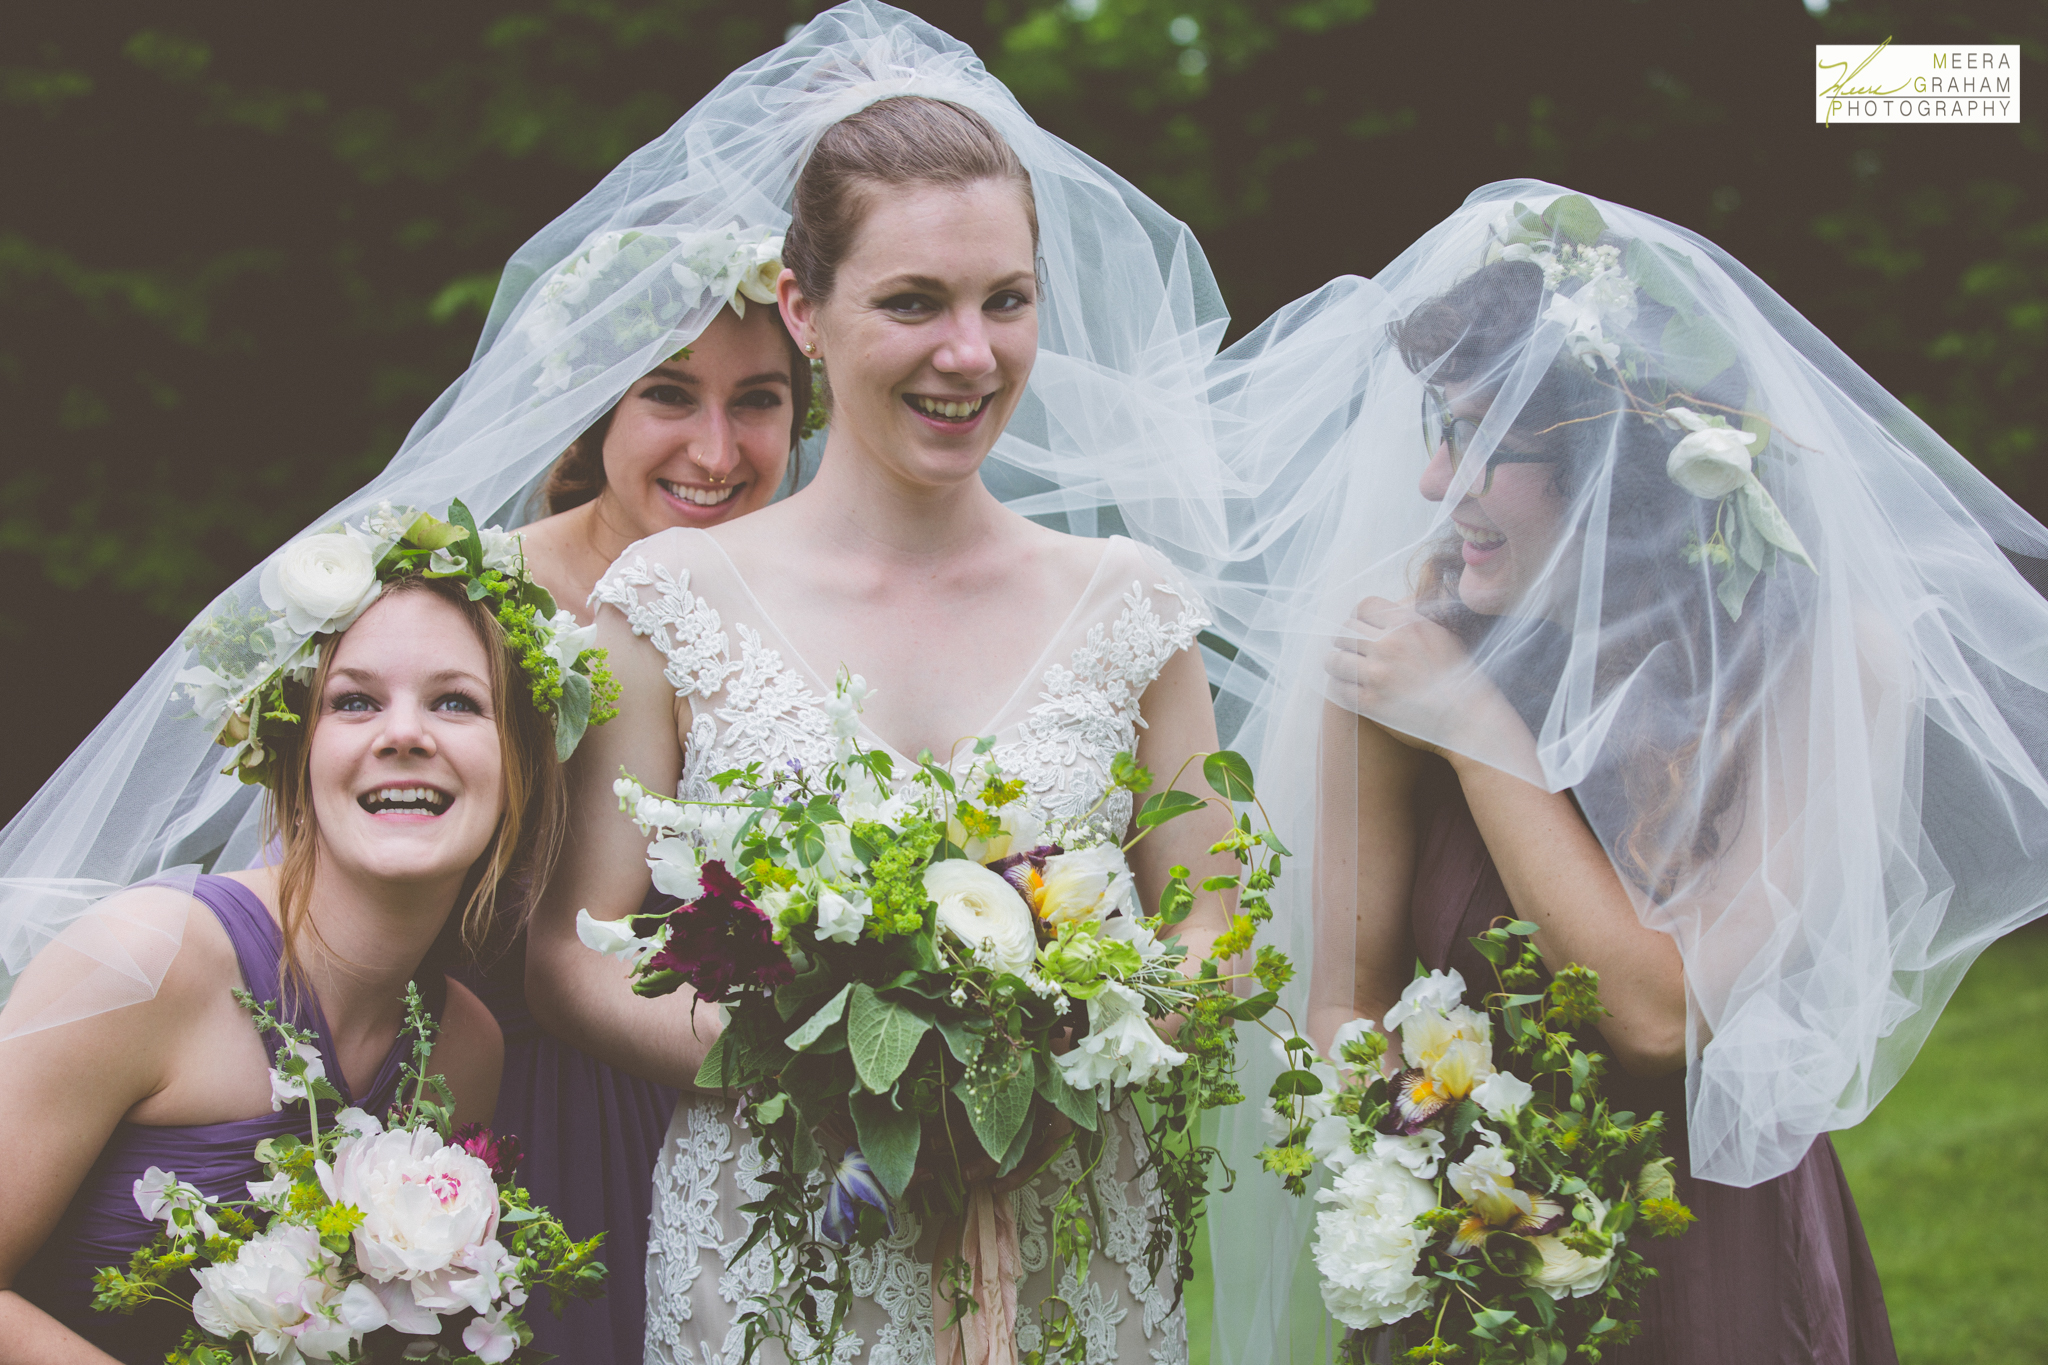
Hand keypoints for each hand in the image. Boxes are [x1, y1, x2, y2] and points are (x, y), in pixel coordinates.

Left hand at [1323, 597, 1489, 753]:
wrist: (1468, 718)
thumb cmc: (1457, 676)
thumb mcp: (1439, 634)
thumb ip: (1409, 621)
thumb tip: (1383, 613)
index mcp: (1407, 623)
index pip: (1363, 606)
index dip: (1359, 617)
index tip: (1361, 629)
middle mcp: (1389, 645)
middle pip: (1344, 631)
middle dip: (1346, 642)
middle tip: (1354, 653)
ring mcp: (1377, 674)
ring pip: (1333, 659)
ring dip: (1337, 664)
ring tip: (1347, 670)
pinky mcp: (1370, 703)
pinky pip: (1337, 688)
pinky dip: (1340, 688)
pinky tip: (1351, 690)